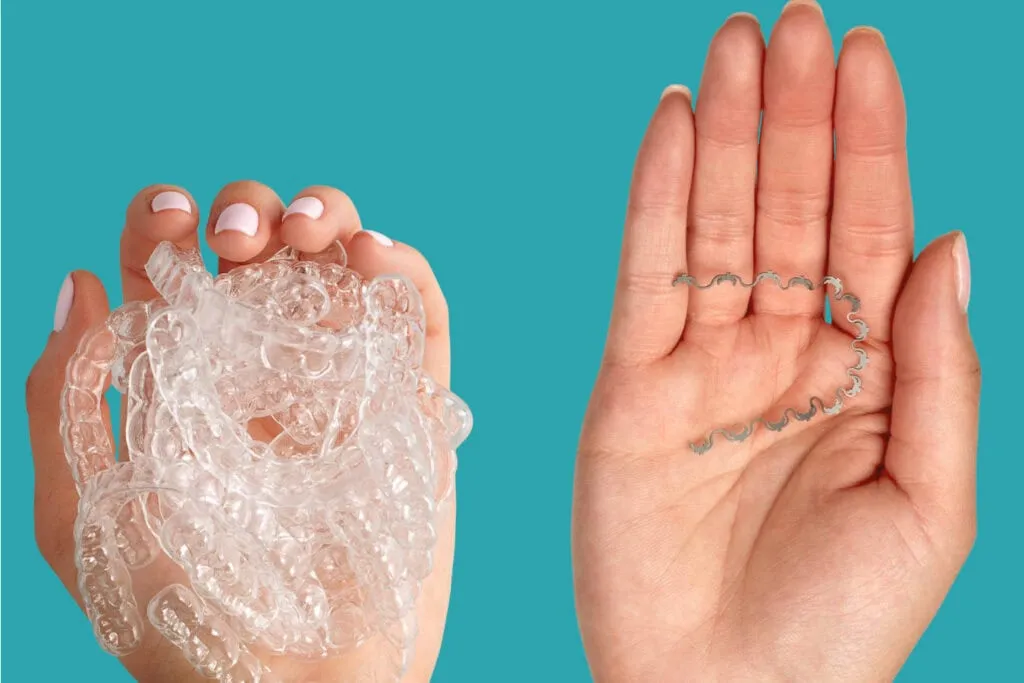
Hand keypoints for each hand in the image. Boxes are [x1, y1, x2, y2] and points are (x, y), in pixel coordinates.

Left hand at [27, 182, 453, 681]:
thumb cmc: (181, 620)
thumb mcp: (84, 515)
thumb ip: (63, 399)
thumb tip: (78, 281)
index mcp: (188, 382)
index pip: (178, 271)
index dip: (166, 221)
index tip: (168, 219)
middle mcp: (267, 370)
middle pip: (267, 250)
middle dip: (252, 211)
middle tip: (239, 242)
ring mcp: (345, 384)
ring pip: (346, 264)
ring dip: (330, 217)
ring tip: (309, 234)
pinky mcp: (413, 407)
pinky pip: (421, 316)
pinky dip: (406, 267)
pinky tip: (371, 257)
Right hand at [573, 4, 979, 680]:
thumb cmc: (839, 626)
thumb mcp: (929, 500)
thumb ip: (937, 367)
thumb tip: (954, 242)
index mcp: (863, 374)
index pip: (870, 232)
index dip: (871, 144)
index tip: (865, 55)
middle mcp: (781, 353)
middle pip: (792, 210)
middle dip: (797, 116)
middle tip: (793, 20)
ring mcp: (702, 364)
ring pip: (716, 224)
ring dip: (728, 134)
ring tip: (735, 46)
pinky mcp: (628, 385)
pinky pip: (645, 274)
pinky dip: (656, 198)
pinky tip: (674, 126)